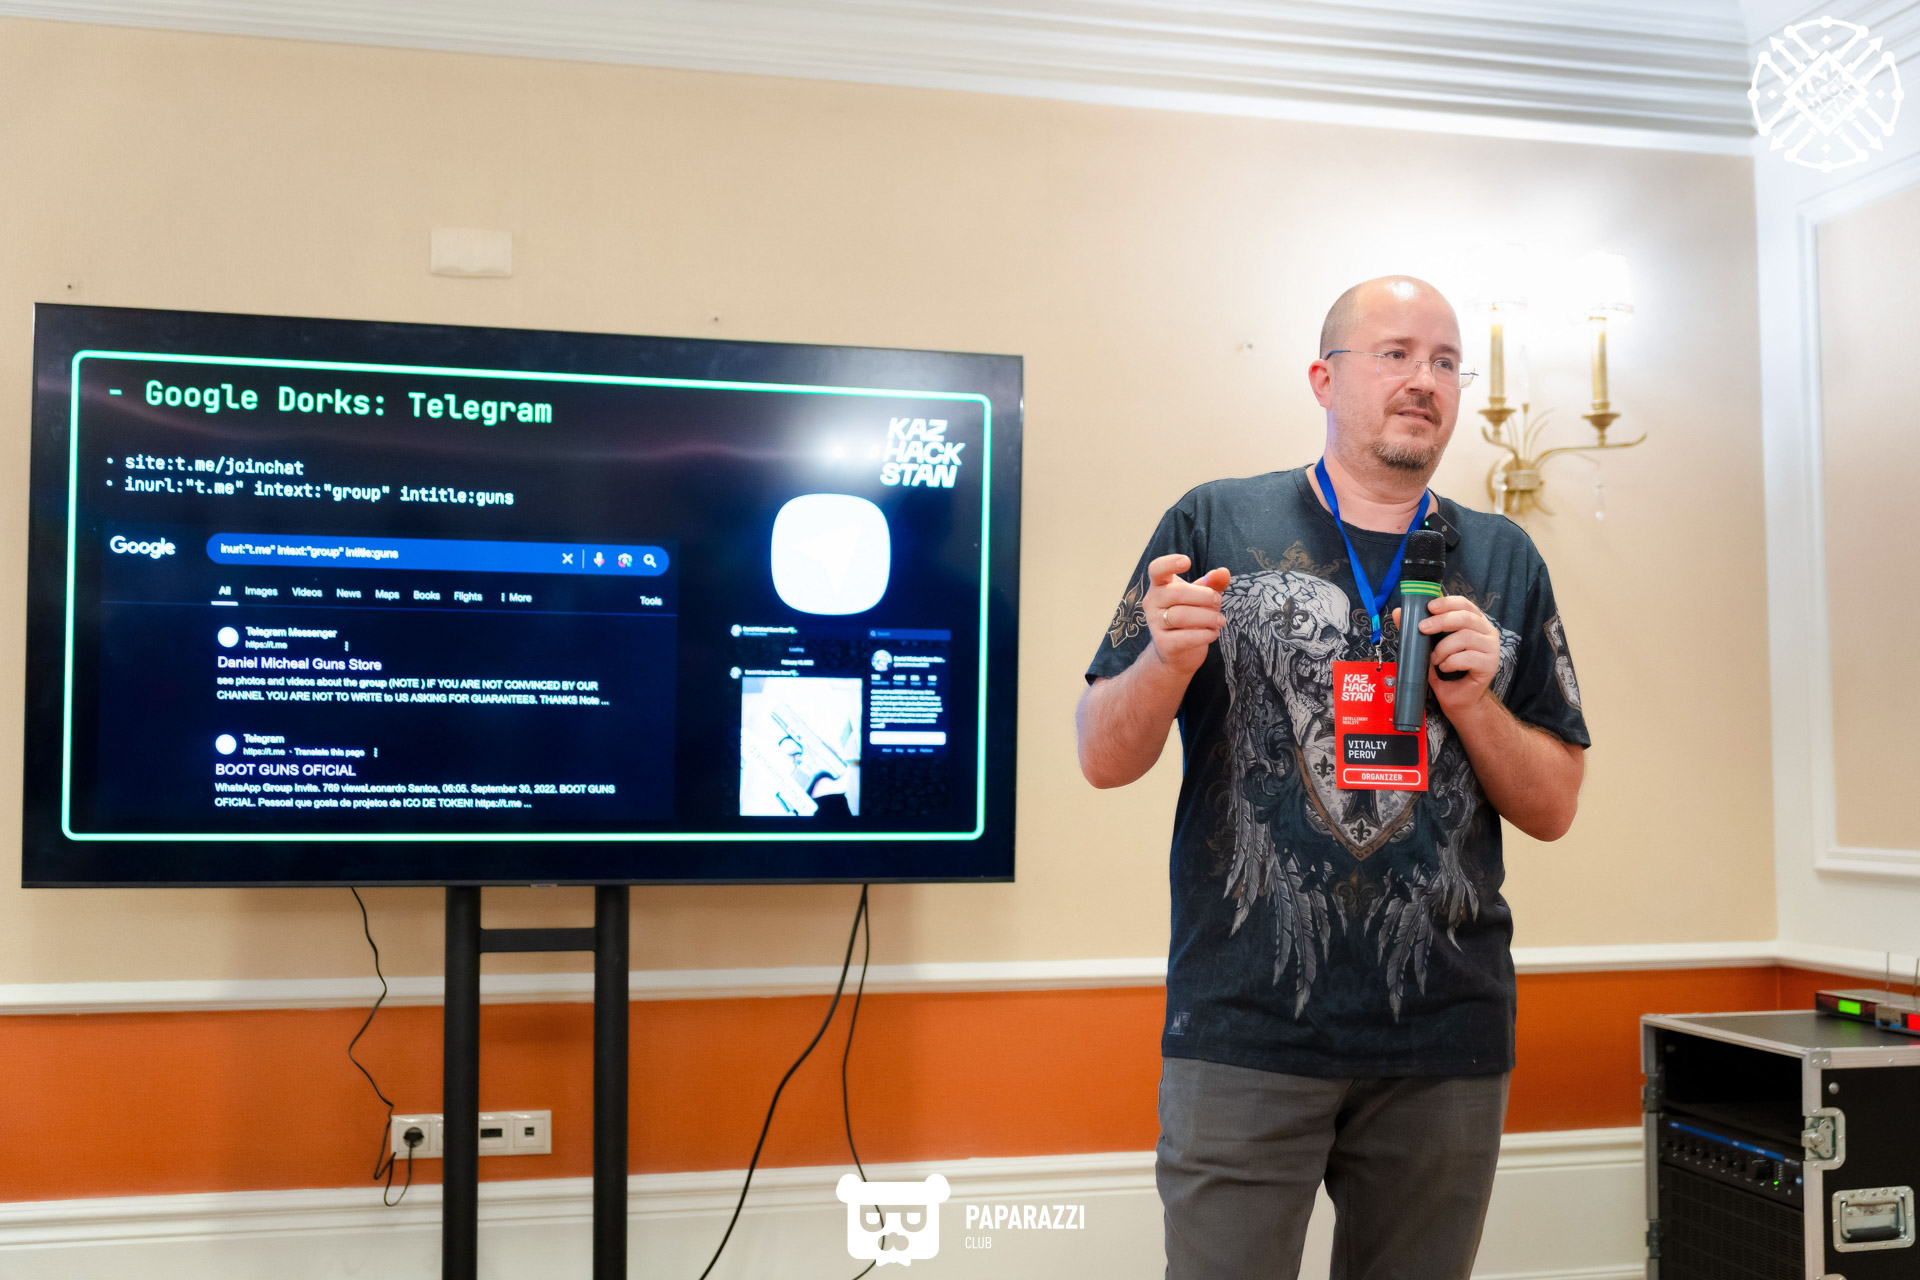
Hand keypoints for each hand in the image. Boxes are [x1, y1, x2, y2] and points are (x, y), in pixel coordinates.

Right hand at [1144, 554, 1229, 677]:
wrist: (1177, 652)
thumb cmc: (1190, 616)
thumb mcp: (1202, 597)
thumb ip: (1212, 583)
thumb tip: (1223, 572)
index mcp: (1160, 586)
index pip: (1157, 569)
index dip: (1169, 563)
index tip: (1187, 562)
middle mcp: (1152, 602)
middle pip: (1177, 593)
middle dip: (1204, 596)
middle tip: (1219, 602)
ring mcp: (1154, 624)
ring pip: (1181, 615)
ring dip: (1207, 617)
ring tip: (1220, 621)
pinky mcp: (1163, 644)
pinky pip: (1185, 637)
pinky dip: (1204, 635)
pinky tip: (1213, 633)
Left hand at [1392, 595, 1499, 716]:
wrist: (1459, 699)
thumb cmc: (1445, 670)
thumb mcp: (1428, 647)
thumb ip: (1417, 629)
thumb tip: (1398, 612)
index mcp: (1475, 622)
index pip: (1464, 604)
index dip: (1447, 603)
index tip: (1429, 607)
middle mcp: (1487, 632)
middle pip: (1465, 617)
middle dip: (1441, 621)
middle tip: (1423, 629)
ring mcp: (1491, 648)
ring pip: (1466, 637)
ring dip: (1444, 648)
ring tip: (1435, 659)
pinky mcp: (1490, 664)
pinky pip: (1469, 657)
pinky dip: (1451, 662)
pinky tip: (1445, 668)